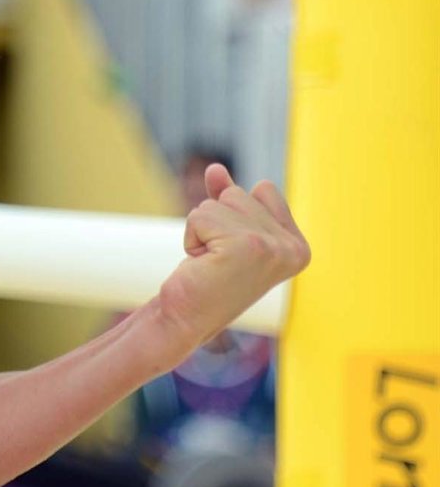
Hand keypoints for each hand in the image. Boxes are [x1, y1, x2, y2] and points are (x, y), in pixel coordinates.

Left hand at [158, 164, 309, 353]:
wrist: (186, 317)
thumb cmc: (207, 278)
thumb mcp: (224, 232)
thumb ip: (226, 199)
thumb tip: (214, 168)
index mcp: (299, 246)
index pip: (264, 189)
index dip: (235, 214)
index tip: (234, 252)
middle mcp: (293, 248)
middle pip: (238, 194)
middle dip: (216, 222)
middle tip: (218, 260)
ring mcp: (273, 247)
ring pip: (217, 203)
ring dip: (202, 230)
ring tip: (210, 263)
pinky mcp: (246, 246)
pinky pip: (200, 215)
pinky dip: (191, 237)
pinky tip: (201, 265)